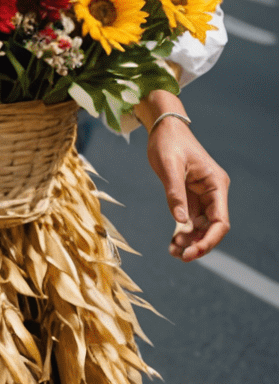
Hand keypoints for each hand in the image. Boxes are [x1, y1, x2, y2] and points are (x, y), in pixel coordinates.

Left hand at [146, 118, 229, 260]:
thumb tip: (179, 221)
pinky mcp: (190, 196)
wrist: (163, 128)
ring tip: (173, 252)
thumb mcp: (169, 165)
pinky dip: (182, 232)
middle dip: (199, 243)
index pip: (220, 221)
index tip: (194, 251)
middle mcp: (214, 193)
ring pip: (201, 226)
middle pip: (212, 227)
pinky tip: (173, 243)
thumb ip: (174, 192)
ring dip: (189, 240)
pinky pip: (190, 219)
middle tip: (180, 256)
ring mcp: (203, 196)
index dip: (210, 239)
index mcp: (216, 185)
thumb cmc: (168, 142)